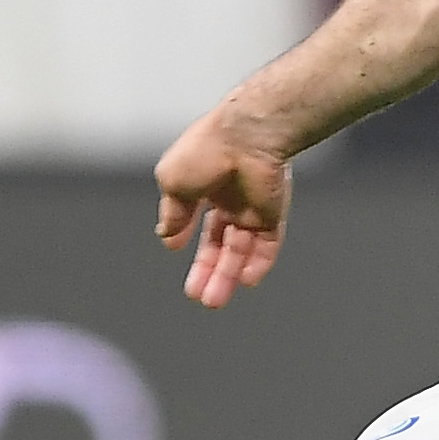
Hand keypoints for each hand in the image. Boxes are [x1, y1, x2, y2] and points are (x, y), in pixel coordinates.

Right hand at [154, 104, 293, 306]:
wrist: (248, 139)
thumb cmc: (206, 151)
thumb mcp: (173, 181)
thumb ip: (172, 211)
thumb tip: (165, 236)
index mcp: (202, 182)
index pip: (192, 215)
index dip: (182, 232)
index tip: (175, 248)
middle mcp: (228, 197)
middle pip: (218, 241)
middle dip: (208, 270)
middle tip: (198, 296)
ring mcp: (251, 207)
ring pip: (240, 249)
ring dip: (228, 275)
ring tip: (213, 300)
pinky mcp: (272, 214)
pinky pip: (266, 244)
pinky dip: (257, 263)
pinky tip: (245, 281)